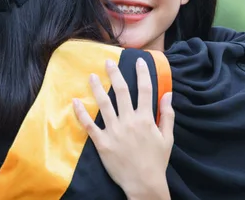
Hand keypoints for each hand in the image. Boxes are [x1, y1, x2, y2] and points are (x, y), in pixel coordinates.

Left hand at [73, 57, 173, 199]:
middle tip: (109, 62)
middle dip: (115, 74)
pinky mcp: (102, 143)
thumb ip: (167, 115)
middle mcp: (129, 121)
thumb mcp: (167, 137)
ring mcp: (115, 131)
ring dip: (97, 88)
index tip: (138, 61)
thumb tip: (168, 94)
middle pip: (122, 92)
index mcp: (146, 118)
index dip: (142, 73)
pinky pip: (90, 125)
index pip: (145, 90)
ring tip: (92, 76)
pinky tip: (76, 101)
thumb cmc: (157, 161)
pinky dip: (81, 113)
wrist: (144, 184)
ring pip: (104, 104)